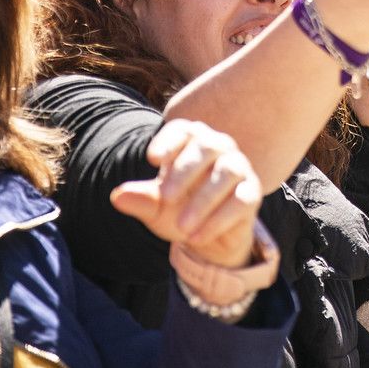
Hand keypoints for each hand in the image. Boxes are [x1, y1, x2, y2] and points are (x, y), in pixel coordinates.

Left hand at [111, 118, 264, 270]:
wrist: (206, 235)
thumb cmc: (178, 208)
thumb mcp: (156, 206)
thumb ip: (140, 199)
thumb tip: (117, 196)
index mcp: (192, 141)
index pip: (183, 130)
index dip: (169, 141)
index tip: (152, 159)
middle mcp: (219, 147)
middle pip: (206, 147)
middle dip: (185, 171)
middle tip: (165, 196)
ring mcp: (238, 168)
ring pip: (225, 174)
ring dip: (203, 200)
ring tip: (182, 226)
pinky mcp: (251, 193)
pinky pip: (241, 200)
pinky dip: (219, 219)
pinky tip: (197, 237)